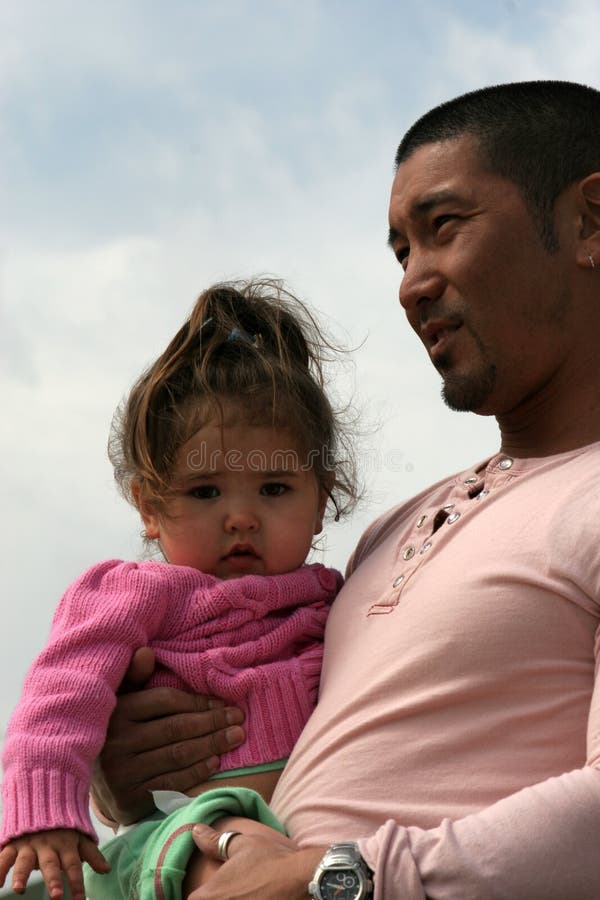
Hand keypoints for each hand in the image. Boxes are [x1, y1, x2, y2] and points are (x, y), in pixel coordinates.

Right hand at [0, 828, 108, 899]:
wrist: (44, 797)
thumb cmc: (64, 825)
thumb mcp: (80, 837)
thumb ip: (92, 854)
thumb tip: (107, 870)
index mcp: (65, 845)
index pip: (73, 866)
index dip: (77, 883)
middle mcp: (47, 846)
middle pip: (51, 864)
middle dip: (53, 880)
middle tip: (57, 896)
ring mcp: (28, 845)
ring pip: (24, 861)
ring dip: (21, 875)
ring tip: (19, 889)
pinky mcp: (13, 844)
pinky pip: (4, 857)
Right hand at [91, 647, 245, 823]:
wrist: (96, 783)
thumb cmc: (117, 731)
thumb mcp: (120, 699)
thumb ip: (135, 676)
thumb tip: (145, 652)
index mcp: (117, 712)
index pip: (165, 701)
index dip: (197, 701)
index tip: (222, 701)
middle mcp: (117, 743)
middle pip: (176, 728)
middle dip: (212, 722)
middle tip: (239, 718)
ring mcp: (122, 774)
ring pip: (178, 755)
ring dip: (212, 745)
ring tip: (235, 737)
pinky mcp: (130, 800)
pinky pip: (172, 782)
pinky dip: (197, 771)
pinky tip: (215, 761)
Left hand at [187, 823, 325, 899]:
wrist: (299, 878)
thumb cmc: (268, 860)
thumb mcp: (240, 846)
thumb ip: (214, 842)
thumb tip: (196, 831)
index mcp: (209, 895)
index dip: (205, 894)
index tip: (215, 889)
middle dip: (216, 899)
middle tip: (237, 891)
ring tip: (245, 895)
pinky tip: (257, 899)